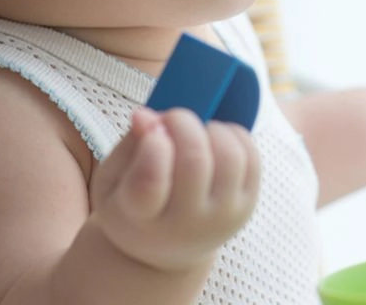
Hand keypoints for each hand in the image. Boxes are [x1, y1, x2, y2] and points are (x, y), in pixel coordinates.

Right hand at [87, 107, 259, 270]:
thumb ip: (129, 146)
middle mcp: (187, 223)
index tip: (152, 132)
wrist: (167, 249)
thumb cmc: (135, 207)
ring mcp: (223, 216)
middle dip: (182, 123)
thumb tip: (147, 116)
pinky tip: (213, 139)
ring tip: (195, 133)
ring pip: (230, 156)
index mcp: (143, 218)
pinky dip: (234, 134)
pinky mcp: (247, 205)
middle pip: (195, 161)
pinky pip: (251, 157)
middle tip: (171, 119)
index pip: (149, 186)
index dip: (152, 150)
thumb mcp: (113, 181)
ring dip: (211, 129)